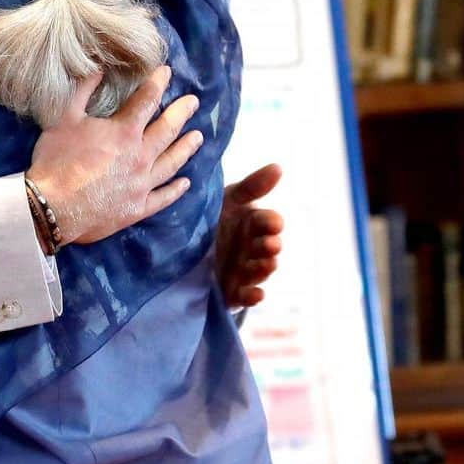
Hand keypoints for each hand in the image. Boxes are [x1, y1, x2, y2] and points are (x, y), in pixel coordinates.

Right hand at [27, 66, 202, 246]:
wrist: (52, 207)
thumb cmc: (55, 161)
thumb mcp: (63, 118)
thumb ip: (82, 91)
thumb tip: (98, 69)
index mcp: (124, 132)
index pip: (147, 100)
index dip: (158, 83)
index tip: (167, 72)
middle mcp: (140, 156)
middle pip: (168, 130)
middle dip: (182, 113)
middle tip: (193, 103)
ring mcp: (141, 184)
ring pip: (172, 163)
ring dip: (186, 148)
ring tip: (198, 137)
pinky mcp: (137, 208)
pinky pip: (163, 197)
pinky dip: (176, 190)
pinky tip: (185, 183)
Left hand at [216, 163, 283, 308]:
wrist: (184, 247)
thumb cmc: (213, 216)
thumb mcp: (229, 199)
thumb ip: (252, 186)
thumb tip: (278, 167)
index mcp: (253, 224)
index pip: (266, 222)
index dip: (271, 223)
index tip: (272, 223)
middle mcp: (252, 248)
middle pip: (267, 248)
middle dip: (270, 246)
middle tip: (270, 244)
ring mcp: (244, 270)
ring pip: (259, 270)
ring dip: (264, 268)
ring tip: (266, 264)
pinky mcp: (233, 291)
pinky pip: (245, 295)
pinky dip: (253, 296)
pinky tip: (257, 294)